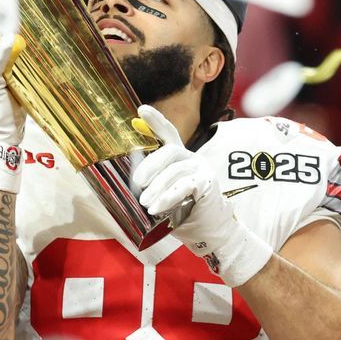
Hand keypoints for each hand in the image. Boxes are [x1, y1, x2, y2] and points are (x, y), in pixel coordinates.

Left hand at [131, 105, 271, 286]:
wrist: (209, 230)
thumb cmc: (184, 211)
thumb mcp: (164, 193)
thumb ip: (153, 183)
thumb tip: (131, 181)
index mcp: (180, 157)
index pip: (168, 132)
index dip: (155, 120)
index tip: (140, 109)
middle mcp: (192, 158)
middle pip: (168, 151)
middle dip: (150, 165)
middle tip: (137, 183)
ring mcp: (201, 168)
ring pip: (174, 171)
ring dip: (156, 188)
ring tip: (145, 204)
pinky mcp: (207, 183)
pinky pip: (184, 186)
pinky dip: (167, 197)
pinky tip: (156, 209)